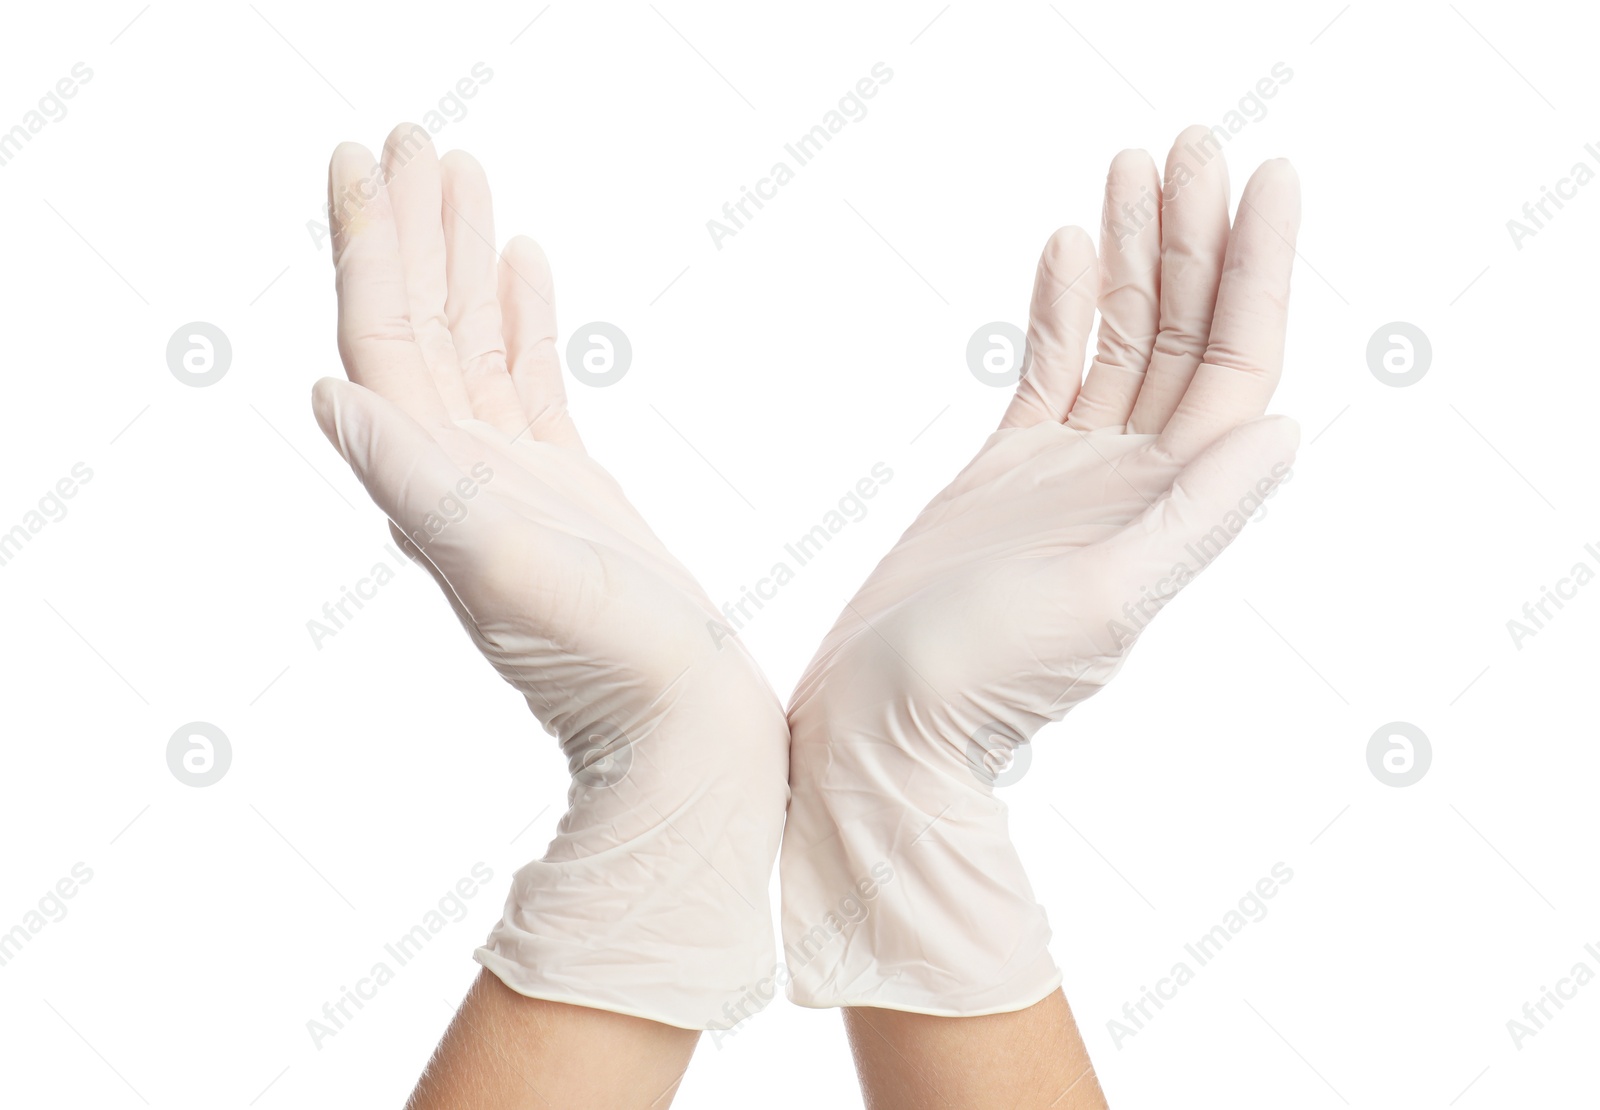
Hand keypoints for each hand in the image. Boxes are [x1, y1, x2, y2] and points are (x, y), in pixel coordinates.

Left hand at [314, 124, 788, 1028]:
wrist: (677, 727)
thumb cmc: (606, 660)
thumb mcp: (504, 565)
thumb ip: (417, 482)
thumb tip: (330, 396)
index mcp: (430, 477)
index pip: (384, 336)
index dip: (370, 246)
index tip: (367, 158)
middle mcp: (454, 468)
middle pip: (418, 322)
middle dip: (410, 227)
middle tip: (411, 136)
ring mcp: (510, 474)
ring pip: (473, 341)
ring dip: (462, 257)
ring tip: (463, 174)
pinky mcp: (564, 486)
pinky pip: (528, 380)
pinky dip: (520, 317)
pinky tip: (524, 265)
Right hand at [780, 126, 1301, 1014]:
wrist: (879, 720)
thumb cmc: (982, 681)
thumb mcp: (1106, 600)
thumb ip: (1196, 515)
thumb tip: (1285, 431)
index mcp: (1168, 504)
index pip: (1235, 365)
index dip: (1256, 271)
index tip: (1266, 180)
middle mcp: (1132, 480)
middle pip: (1182, 335)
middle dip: (1193, 238)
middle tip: (1193, 146)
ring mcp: (1070, 472)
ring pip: (1119, 341)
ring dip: (1133, 255)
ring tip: (1136, 168)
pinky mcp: (1007, 472)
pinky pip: (1051, 371)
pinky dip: (1063, 309)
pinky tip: (1070, 247)